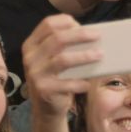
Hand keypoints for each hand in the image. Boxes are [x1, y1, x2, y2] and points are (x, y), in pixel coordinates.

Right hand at [22, 15, 100, 131]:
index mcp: (31, 45)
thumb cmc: (56, 78)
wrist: (45, 109)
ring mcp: (35, 74)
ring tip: (100, 55)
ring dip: (84, 56)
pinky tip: (88, 83)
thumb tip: (93, 35)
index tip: (81, 25)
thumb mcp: (53, 60)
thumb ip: (65, 47)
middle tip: (98, 36)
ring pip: (63, 59)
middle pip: (57, 39)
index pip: (48, 24)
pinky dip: (81, 83)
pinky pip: (67, 84)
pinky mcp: (44, 90)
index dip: (66, 22)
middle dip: (80, 35)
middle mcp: (30, 58)